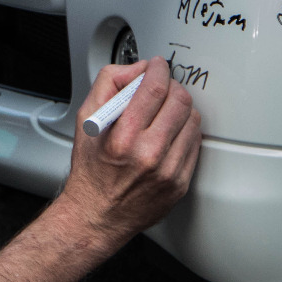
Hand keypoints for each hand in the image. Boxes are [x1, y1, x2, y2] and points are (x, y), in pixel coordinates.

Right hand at [55, 57, 202, 243]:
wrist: (98, 215)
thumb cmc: (91, 170)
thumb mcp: (86, 121)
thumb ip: (108, 85)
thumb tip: (137, 69)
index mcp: (123, 138)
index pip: (155, 89)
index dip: (159, 69)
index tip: (157, 66)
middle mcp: (149, 155)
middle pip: (179, 101)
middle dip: (171, 86)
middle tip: (161, 88)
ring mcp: (168, 171)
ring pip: (192, 120)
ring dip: (180, 108)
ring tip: (164, 112)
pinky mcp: (180, 183)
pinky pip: (195, 144)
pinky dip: (184, 131)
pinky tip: (168, 133)